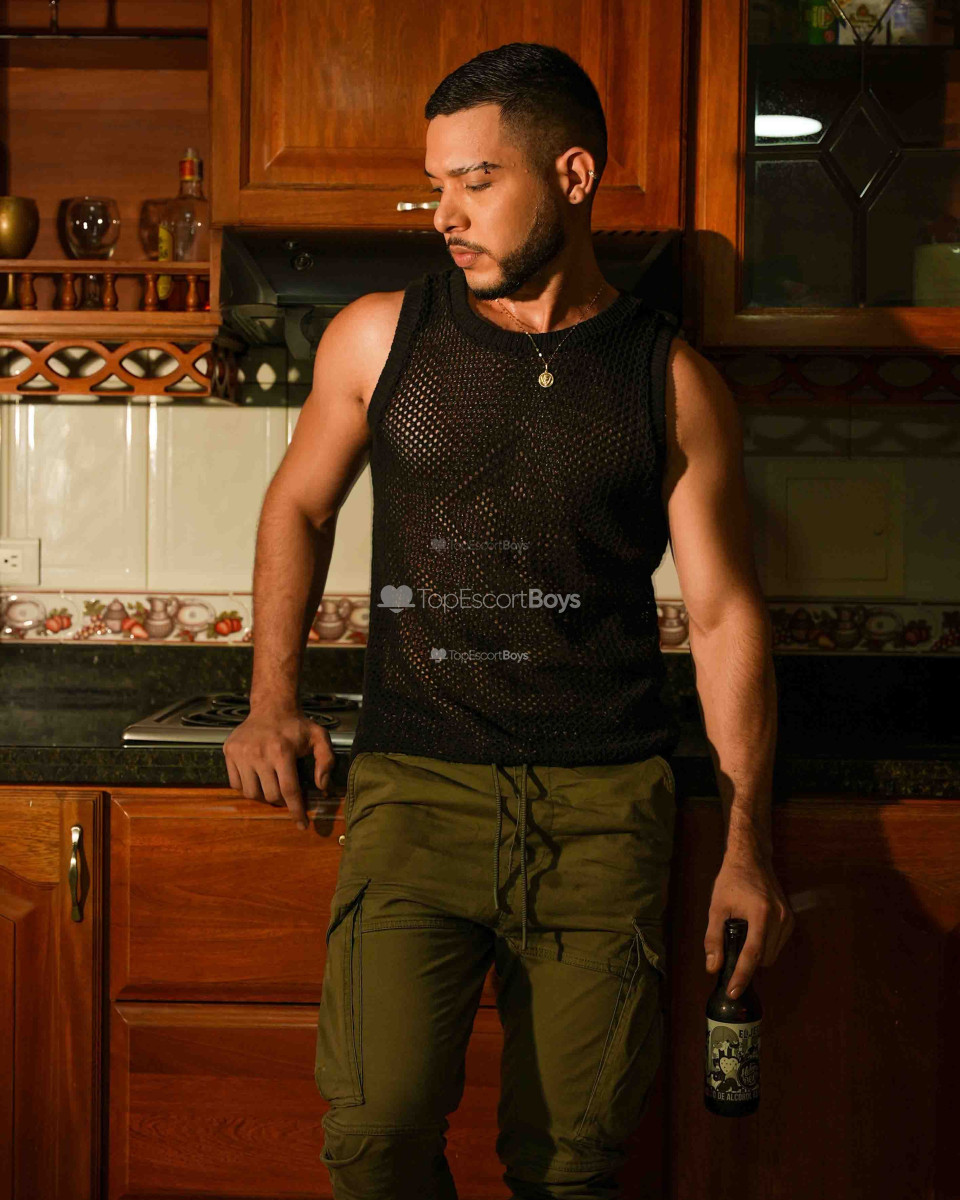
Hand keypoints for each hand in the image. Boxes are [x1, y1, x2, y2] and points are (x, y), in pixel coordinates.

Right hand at [222, 707, 334, 831]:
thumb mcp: (319, 737)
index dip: (296, 811)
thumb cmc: (296, 726)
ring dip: (263, 795)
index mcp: (282, 751)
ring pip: (251, 793)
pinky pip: (236, 784)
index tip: (301, 825)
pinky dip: (247, 787)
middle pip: (270, 795)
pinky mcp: (229, 752)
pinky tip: (257, 777)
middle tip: (286, 791)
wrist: (271, 707)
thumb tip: (322, 786)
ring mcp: (241, 753)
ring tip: (271, 783)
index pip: (289, 791)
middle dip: (281, 800)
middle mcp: (259, 753)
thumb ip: (326, 761)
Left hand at [704, 847, 794, 998]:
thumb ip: (713, 938)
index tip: (733, 992)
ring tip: (740, 939)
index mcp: (761, 913)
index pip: (752, 954)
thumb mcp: (716, 907)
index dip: (742, 975)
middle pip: (764, 958)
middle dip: (747, 963)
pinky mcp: (790, 920)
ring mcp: (788, 919)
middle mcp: (779, 918)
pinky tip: (752, 934)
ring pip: (772, 955)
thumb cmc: (731, 880)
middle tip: (729, 956)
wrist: (751, 859)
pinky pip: (777, 945)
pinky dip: (764, 946)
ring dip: (757, 955)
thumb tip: (713, 967)